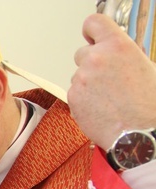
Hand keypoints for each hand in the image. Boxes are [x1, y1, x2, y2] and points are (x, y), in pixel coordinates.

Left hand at [69, 13, 155, 147]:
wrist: (138, 133)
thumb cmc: (147, 105)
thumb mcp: (145, 67)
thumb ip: (124, 55)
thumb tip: (115, 54)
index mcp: (118, 45)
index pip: (93, 23)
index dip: (92, 31)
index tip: (92, 37)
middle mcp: (96, 58)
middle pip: (82, 53)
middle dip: (92, 63)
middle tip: (107, 79)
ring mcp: (81, 78)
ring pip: (78, 75)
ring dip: (88, 83)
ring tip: (108, 98)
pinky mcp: (72, 97)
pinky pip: (75, 93)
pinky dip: (83, 99)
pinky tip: (101, 108)